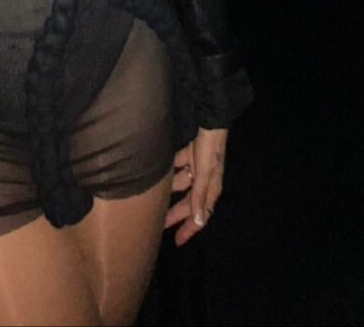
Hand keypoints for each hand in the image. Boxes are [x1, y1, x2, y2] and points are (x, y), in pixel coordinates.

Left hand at [163, 126, 227, 245]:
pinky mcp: (189, 155)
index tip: (177, 241)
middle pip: (188, 203)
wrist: (211, 122)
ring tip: (153, 200)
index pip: (200, 215)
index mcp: (210, 189)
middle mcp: (204, 181)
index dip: (189, 229)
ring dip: (170, 192)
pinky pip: (178, 166)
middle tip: (158, 225)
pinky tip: (157, 173)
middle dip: (175, 214)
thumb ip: (199, 197)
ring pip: (181, 185)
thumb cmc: (210, 150)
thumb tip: (199, 221)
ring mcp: (196, 168)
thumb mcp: (204, 175)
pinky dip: (169, 170)